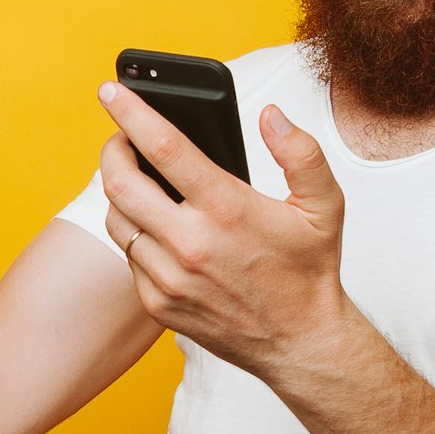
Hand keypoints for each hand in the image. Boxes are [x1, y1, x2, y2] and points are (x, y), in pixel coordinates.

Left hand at [97, 81, 351, 376]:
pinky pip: (128, 257)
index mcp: (227, 210)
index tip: (111, 89)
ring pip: (117, 220)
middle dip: (112, 150)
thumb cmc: (310, 269)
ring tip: (137, 180)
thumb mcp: (324, 205)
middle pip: (120, 183)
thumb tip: (270, 115)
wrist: (302, 344)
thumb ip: (301, 153)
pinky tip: (154, 225)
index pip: (163, 147)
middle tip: (120, 138)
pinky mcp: (158, 304)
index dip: (131, 112)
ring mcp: (170, 278)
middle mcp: (191, 244)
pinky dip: (135, 234)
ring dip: (120, 193)